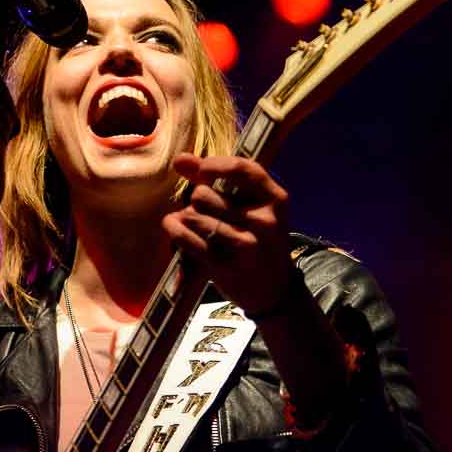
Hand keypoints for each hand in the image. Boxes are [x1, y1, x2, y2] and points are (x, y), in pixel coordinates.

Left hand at [164, 154, 297, 314]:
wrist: (276, 291)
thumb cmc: (261, 241)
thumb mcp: (257, 208)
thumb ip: (223, 180)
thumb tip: (180, 159)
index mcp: (277, 200)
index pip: (241, 169)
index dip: (212, 165)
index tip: (197, 168)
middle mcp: (264, 222)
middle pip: (206, 194)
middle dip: (198, 199)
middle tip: (206, 212)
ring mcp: (245, 245)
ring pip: (193, 214)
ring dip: (186, 217)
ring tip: (194, 224)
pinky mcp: (225, 266)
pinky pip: (186, 238)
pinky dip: (174, 229)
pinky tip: (174, 227)